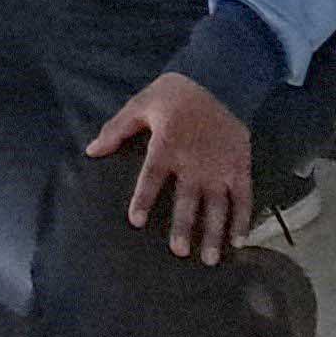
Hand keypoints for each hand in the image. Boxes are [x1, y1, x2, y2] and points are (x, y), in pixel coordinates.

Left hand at [85, 71, 255, 261]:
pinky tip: (239, 241)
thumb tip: (91, 151)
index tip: (136, 221)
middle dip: (183, 227)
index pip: (152, 177)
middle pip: (187, 200)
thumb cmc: (174, 94)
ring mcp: (220, 167)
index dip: (143, 198)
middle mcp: (195, 162)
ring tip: (208, 259)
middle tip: (179, 252)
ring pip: (217, 206)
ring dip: (213, 233)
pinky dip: (242, 219)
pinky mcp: (240, 166)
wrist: (218, 77)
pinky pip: (243, 197)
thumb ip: (116, 129)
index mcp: (167, 146)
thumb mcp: (140, 104)